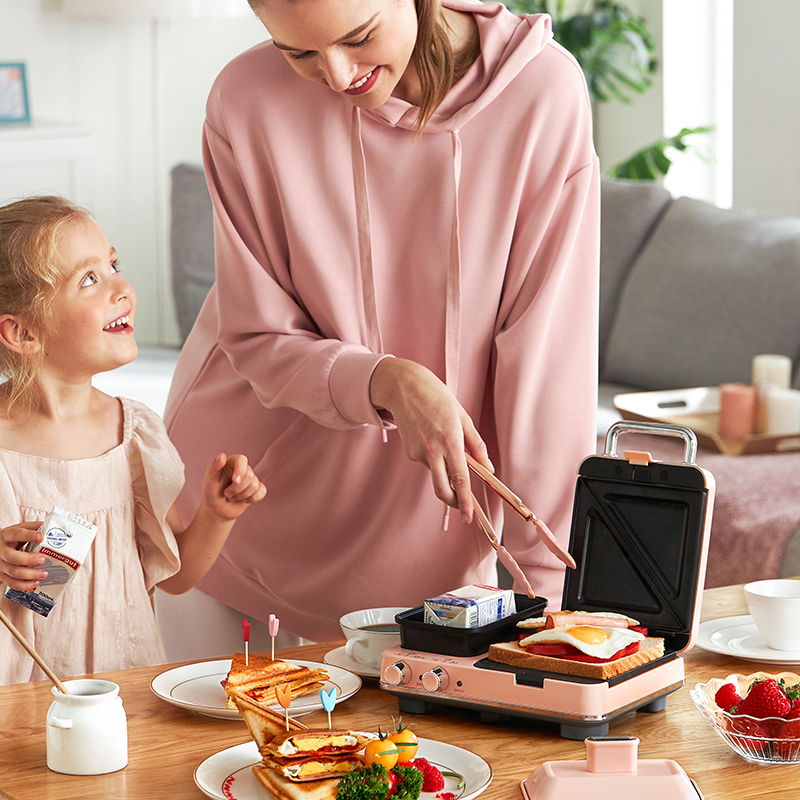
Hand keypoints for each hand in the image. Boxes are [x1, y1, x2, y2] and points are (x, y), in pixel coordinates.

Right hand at [0, 521, 46, 590]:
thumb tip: (55, 524)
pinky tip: (36, 582)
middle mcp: (1, 551)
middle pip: (12, 557)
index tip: (41, 537)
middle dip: (28, 559)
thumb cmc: (14, 537)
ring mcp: (1, 565)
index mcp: (7, 536)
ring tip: (45, 574)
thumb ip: (35, 527)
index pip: (15, 534)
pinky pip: (12, 583)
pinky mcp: (2, 575)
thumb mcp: (22, 528)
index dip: (28, 535)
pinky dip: (24, 585)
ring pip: (13, 572)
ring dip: (30, 574)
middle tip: (43, 559)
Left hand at [201, 453, 266, 522]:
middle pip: (249, 475)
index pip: (242, 459)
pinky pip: (261, 492)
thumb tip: (222, 455)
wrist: (217, 509)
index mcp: (231, 463)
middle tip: (226, 493)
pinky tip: (242, 500)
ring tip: (232, 497)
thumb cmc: (211, 493)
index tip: (235, 481)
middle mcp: (243, 469)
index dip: (240, 470)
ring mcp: (251, 479)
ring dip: (240, 496)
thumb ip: (213, 467)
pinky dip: (251, 499)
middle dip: (236, 489)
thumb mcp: (209, 481)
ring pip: (254, 485)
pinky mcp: (257, 489)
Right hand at [369, 358, 491, 522]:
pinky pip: (426, 462)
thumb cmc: (437, 398)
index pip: (460, 479)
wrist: (403, 387)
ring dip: (443, 468)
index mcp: (451, 441)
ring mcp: (418, 452)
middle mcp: (433, 450)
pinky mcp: (409, 452)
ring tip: (441, 439)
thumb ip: (476, 445)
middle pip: (442, 489)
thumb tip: (488, 467)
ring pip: (435, 473)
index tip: (469, 518)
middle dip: (453, 502)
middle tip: (462, 507)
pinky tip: (428, 435)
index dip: (465, 501)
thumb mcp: (463, 416)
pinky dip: (432, 457)